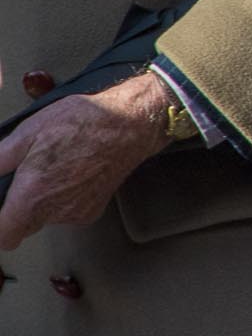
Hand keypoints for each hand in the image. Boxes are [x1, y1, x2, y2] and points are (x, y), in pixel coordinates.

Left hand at [0, 73, 170, 249]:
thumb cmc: (82, 122)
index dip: (0, 226)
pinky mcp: (93, 211)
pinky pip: (68, 213)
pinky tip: (75, 174)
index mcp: (31, 194)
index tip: (2, 211)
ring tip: (56, 170)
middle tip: (27, 180)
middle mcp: (53, 211)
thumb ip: (1, 157)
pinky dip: (66, 200)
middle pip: (23, 227)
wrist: (130, 124)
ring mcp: (75, 213)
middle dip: (20, 209)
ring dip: (44, 203)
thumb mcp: (31, 130)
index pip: (5, 236)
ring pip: (46, 219)